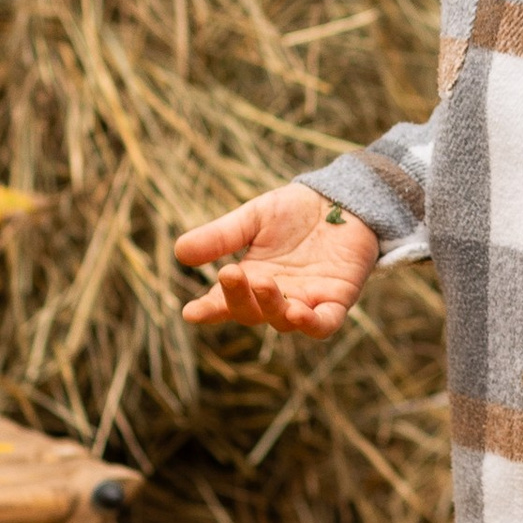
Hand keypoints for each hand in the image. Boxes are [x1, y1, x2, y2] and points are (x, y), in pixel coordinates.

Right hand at [176, 183, 378, 336]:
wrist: (343, 198)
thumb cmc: (296, 211)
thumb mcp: (253, 218)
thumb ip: (221, 236)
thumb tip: (179, 252)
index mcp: (251, 279)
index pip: (224, 302)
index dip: (208, 310)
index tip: (191, 312)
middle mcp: (276, 296)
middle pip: (252, 313)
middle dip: (238, 299)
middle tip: (229, 273)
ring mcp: (307, 301)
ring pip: (284, 321)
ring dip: (272, 308)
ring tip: (263, 283)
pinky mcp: (338, 300)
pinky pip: (324, 324)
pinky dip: (312, 324)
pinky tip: (298, 313)